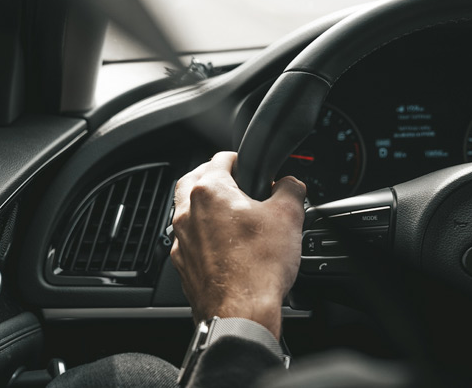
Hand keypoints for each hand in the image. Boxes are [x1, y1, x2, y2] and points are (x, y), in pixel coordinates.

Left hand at [171, 151, 305, 338]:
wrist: (241, 312)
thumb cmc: (259, 267)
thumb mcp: (289, 216)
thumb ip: (291, 188)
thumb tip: (290, 183)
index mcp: (209, 191)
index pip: (221, 158)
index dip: (242, 160)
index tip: (253, 169)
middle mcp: (187, 212)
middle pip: (194, 179)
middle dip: (214, 177)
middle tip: (236, 184)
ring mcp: (181, 240)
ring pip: (187, 210)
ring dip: (205, 205)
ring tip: (230, 213)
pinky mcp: (183, 264)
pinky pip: (189, 239)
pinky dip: (203, 234)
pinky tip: (224, 245)